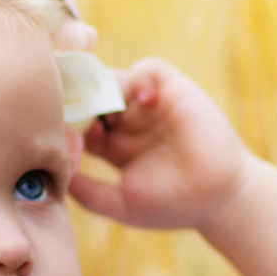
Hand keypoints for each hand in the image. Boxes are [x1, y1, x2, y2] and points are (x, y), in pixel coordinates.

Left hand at [69, 59, 253, 231]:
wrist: (219, 199)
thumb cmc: (172, 206)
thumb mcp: (122, 205)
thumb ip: (88, 192)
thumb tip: (57, 173)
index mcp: (113, 146)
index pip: (79, 123)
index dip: (67, 122)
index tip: (60, 131)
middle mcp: (129, 122)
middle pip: (91, 95)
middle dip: (79, 99)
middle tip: (71, 108)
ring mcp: (150, 105)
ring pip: (114, 79)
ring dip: (106, 90)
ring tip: (109, 112)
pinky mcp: (174, 91)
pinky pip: (148, 69)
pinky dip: (139, 77)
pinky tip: (142, 101)